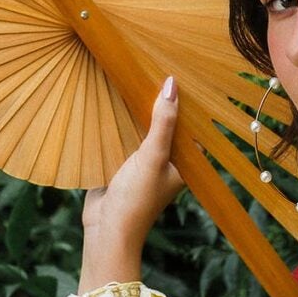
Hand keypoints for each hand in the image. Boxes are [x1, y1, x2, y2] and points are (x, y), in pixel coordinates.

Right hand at [80, 77, 184, 279]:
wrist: (105, 229)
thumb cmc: (137, 198)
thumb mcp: (153, 156)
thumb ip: (163, 122)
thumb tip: (172, 85)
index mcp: (183, 164)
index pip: (191, 128)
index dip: (188, 104)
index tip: (184, 74)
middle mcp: (165, 163)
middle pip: (166, 126)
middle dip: (161, 104)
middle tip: (156, 67)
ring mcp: (142, 164)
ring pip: (143, 131)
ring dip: (138, 112)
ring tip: (135, 77)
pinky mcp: (121, 164)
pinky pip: (124, 138)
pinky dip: (120, 124)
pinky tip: (113, 101)